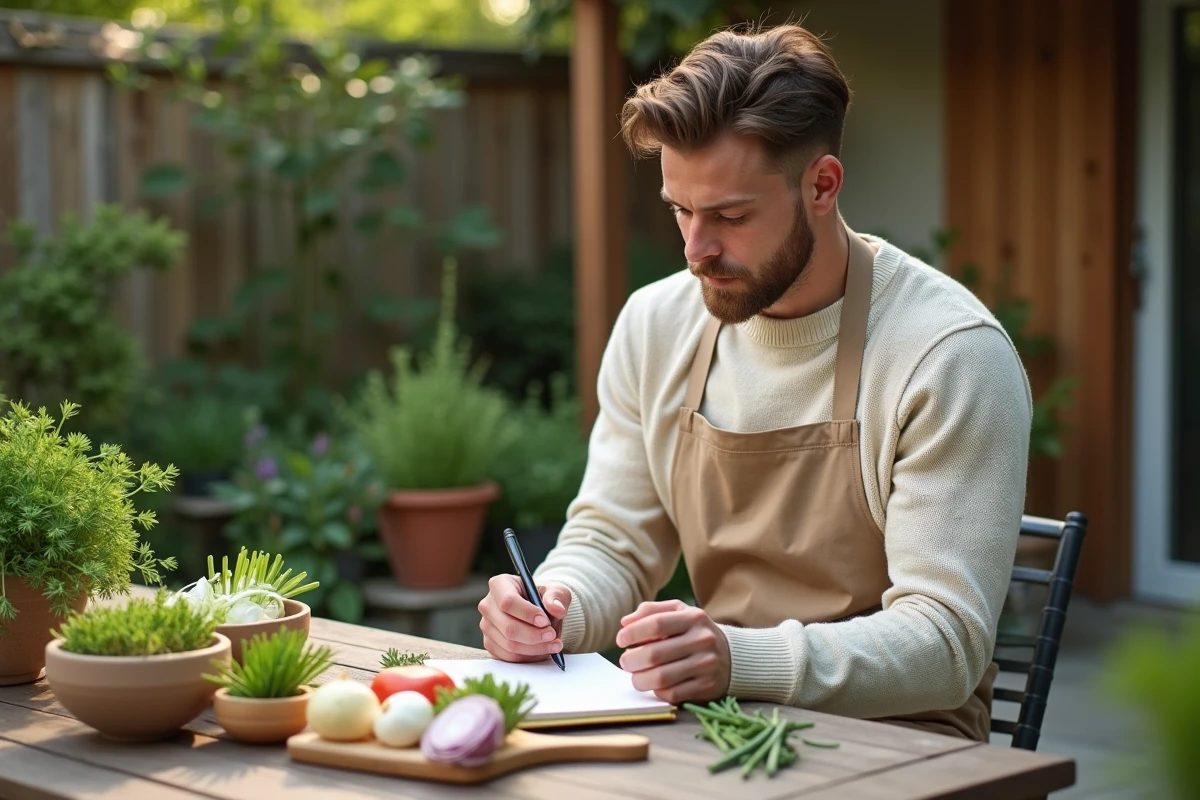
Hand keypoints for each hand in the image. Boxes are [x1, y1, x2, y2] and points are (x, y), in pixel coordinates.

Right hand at [477, 574, 570, 662]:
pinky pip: (508, 656)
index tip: (545, 621)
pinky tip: (543, 651)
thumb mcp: (555, 591)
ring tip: (554, 645)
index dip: (527, 614)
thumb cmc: (545, 597)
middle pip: (508, 627)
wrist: (539, 612)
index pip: (508, 601)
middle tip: (553, 636)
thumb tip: (557, 609)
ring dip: (535, 648)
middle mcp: (488, 605)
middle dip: (534, 635)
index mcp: (500, 584)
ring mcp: (486, 626)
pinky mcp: (490, 643)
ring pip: (509, 644)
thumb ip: (557, 598)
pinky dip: (528, 657)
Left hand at [615, 599, 730, 704]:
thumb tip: (625, 622)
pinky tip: (655, 685)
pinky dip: (657, 691)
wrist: (731, 657)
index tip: (621, 640)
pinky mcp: (706, 687)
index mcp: (693, 617)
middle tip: (625, 662)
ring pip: (661, 677)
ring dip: (640, 679)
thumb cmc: (694, 632)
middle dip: (631, 660)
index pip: (656, 624)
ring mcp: (705, 665)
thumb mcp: (678, 613)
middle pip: (654, 654)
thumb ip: (651, 611)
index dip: (632, 633)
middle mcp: (702, 640)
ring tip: (635, 676)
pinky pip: (672, 693)